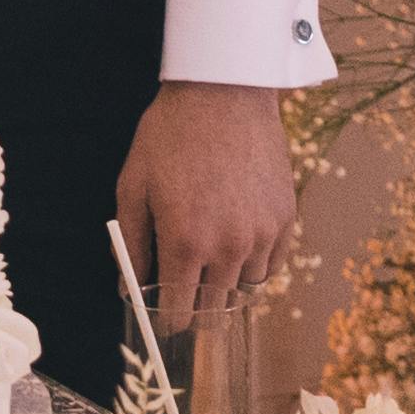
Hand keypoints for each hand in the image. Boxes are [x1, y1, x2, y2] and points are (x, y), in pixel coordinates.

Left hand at [112, 81, 295, 333]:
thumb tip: (128, 285)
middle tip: (184, 297)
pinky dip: (255, 263)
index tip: (164, 320)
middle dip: (196, 306)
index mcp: (185, 242)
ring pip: (245, 287)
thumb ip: (130, 242)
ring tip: (210, 262)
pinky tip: (238, 246)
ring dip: (226, 283)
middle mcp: (228, 246)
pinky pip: (272, 263)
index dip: (168, 320)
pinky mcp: (286, 219)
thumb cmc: (169, 136)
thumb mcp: (133, 185)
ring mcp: (261, 234)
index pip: (179, 309)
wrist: (223, 93)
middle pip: (214, 305)